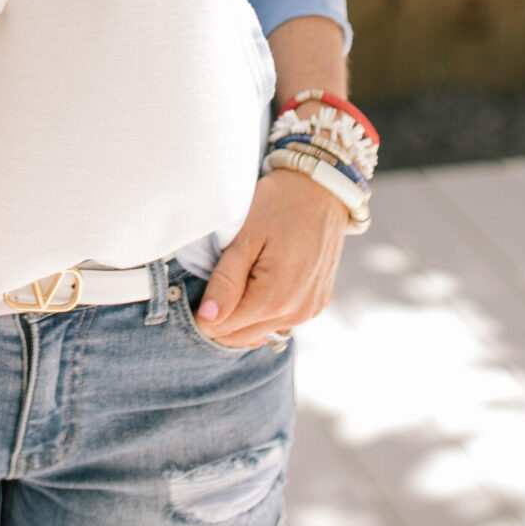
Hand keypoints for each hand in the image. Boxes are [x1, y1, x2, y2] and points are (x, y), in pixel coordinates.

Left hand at [194, 163, 349, 348]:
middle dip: (221, 315)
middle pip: (239, 336)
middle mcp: (296, 313)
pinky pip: (281, 321)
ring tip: (239, 276)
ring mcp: (309, 310)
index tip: (200, 282)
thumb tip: (207, 320)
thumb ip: (226, 281)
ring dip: (242, 315)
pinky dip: (264, 311)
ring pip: (260, 332)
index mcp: (275, 298)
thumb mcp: (245, 236)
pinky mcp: (317, 303)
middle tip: (215, 277)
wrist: (324, 189)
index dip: (202, 310)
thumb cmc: (280, 204)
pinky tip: (259, 282)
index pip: (221, 329)